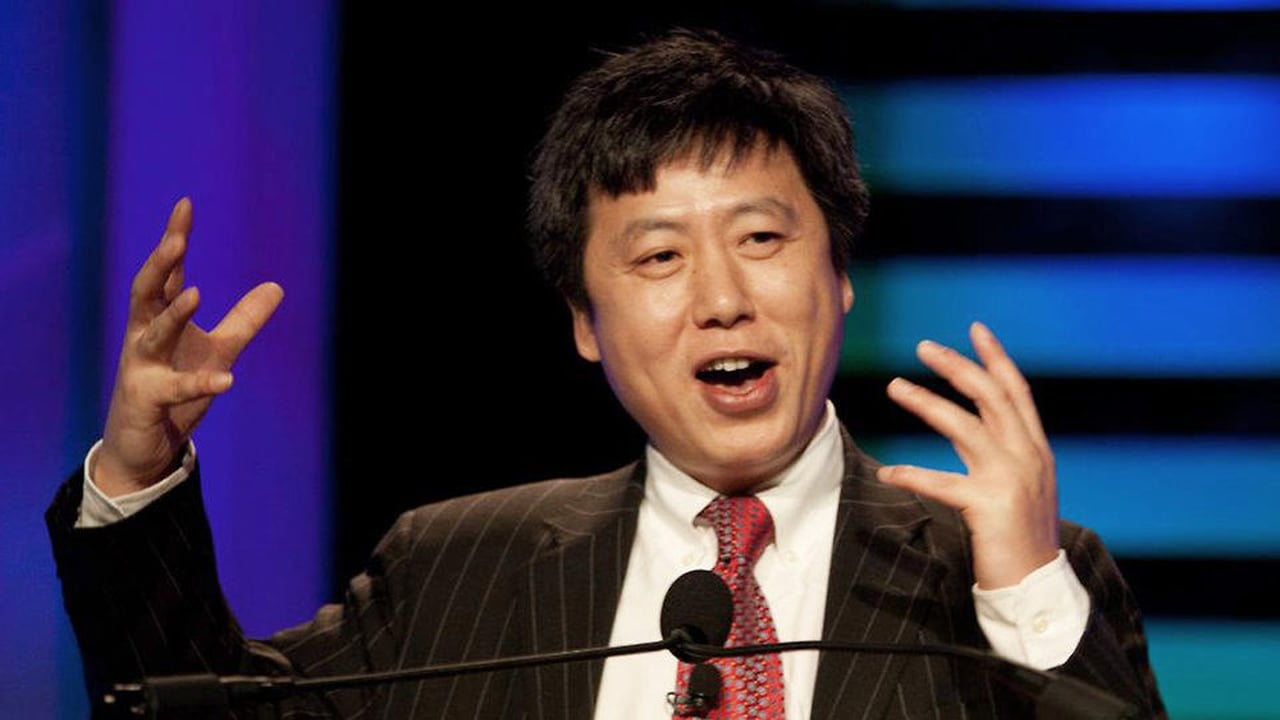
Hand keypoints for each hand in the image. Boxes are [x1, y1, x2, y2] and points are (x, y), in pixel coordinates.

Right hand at [94, 198, 283, 496]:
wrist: (144, 446)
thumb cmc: (174, 391)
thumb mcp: (219, 351)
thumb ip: (244, 320)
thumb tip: (276, 286)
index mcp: (158, 319)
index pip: (167, 273)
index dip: (175, 239)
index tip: (185, 205)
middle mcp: (143, 337)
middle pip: (146, 293)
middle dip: (160, 265)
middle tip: (176, 240)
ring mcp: (141, 368)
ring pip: (153, 335)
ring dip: (174, 314)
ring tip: (196, 292)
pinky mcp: (146, 400)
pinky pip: (174, 389)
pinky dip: (200, 382)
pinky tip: (227, 379)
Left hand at [877, 322, 1058, 588]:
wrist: (1037, 586)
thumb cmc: (1020, 536)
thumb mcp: (1017, 484)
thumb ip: (995, 452)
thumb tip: (965, 423)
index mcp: (1034, 449)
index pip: (1016, 391)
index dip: (996, 357)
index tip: (976, 328)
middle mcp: (1027, 456)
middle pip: (990, 397)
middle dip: (957, 366)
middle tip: (923, 345)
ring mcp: (1011, 479)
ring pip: (966, 426)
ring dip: (927, 403)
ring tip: (895, 385)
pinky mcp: (991, 506)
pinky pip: (943, 483)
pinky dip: (913, 474)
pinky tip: (887, 471)